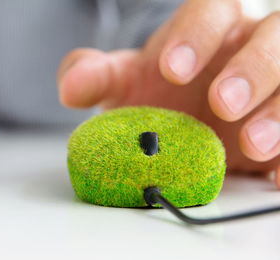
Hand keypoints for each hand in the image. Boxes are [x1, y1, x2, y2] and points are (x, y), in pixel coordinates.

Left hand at [58, 0, 279, 186]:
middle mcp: (250, 47)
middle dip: (253, 68)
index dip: (197, 34)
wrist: (187, 108)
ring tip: (253, 145)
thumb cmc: (161, 86)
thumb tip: (70, 87)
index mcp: (212, 26)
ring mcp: (276, 84)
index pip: (212, 10)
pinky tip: (276, 175)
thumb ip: (97, 76)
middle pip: (275, 37)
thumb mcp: (127, 80)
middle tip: (222, 104)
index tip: (172, 69)